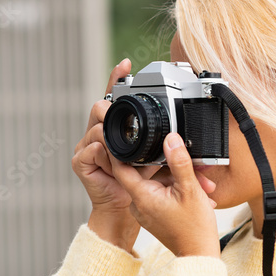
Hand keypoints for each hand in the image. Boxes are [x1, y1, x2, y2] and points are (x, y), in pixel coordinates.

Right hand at [72, 59, 158, 249]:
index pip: (115, 99)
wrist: (127, 212)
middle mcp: (99, 134)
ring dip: (111, 135)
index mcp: (117, 129)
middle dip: (110, 108)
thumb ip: (173, 149)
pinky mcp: (80, 162)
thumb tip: (195, 143)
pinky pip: (91, 149)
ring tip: (121, 146)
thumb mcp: (162, 161)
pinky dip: (103, 154)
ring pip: (96, 127)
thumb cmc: (144, 186)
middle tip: (120, 111)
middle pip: (100, 107)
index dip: (117, 79)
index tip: (126, 63)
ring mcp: (87, 147)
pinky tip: (110, 160)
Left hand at [111, 132, 220, 257]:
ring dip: (177, 180)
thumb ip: (178, 161)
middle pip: (146, 172)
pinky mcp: (153, 214)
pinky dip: (175, 190)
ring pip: (156, 183)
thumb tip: (170, 139)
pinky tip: (193, 192)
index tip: (129, 136)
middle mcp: (138, 204)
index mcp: (142, 196)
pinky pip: (159, 193)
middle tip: (191, 167)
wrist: (198, 254)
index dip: (123, 149)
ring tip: (200, 186)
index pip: (120, 166)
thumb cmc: (194, 229)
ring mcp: (145, 210)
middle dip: (169, 167)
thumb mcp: (190, 189)